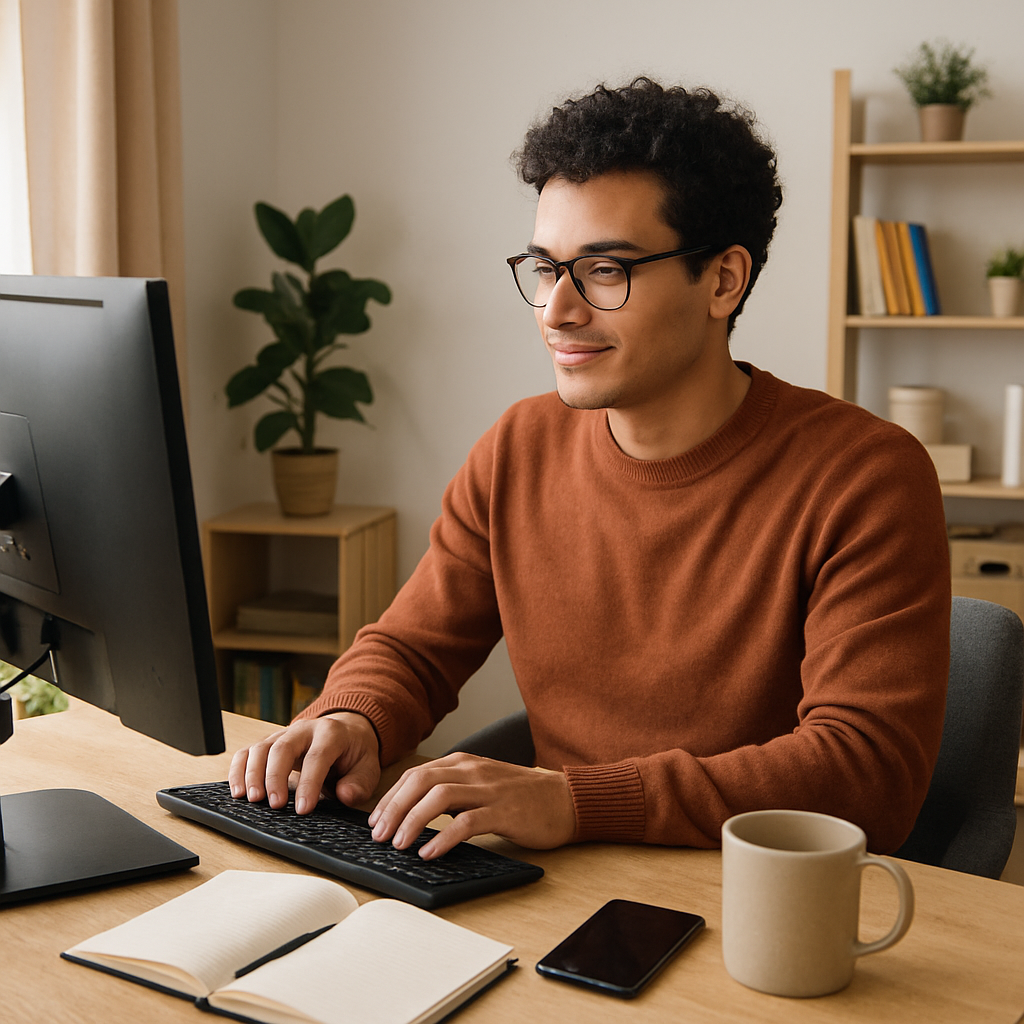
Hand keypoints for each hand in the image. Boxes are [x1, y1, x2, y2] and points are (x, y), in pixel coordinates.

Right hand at [228, 712, 380, 814]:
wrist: (346, 730)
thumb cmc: (354, 753)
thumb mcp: (368, 767)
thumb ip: (359, 783)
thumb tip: (344, 795)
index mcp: (331, 734)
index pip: (317, 757)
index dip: (309, 783)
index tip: (303, 809)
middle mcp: (304, 729)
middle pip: (282, 748)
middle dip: (275, 777)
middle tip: (275, 805)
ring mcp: (283, 734)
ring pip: (260, 748)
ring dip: (252, 774)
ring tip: (252, 800)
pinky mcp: (268, 743)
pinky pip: (247, 752)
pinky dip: (238, 770)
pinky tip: (237, 791)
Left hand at [367, 752, 575, 858]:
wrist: (565, 798)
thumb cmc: (522, 796)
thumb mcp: (481, 784)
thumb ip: (453, 791)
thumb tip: (414, 813)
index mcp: (463, 763)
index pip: (416, 775)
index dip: (391, 797)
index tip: (375, 820)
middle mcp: (472, 771)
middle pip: (420, 782)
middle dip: (393, 808)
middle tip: (378, 835)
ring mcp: (488, 789)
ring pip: (439, 797)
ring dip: (412, 821)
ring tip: (399, 845)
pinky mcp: (504, 811)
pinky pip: (467, 822)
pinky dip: (443, 838)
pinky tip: (430, 853)